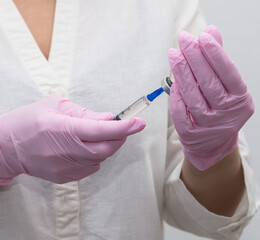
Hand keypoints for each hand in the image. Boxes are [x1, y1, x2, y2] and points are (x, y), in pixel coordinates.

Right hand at [0, 95, 144, 183]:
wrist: (5, 147)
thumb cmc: (29, 121)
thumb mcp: (56, 106)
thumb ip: (85, 113)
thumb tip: (110, 118)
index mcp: (64, 129)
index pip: (102, 130)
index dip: (124, 127)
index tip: (139, 123)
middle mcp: (67, 150)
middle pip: (107, 148)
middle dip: (120, 137)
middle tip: (123, 127)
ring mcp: (66, 167)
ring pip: (100, 158)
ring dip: (106, 146)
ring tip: (93, 135)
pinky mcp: (65, 177)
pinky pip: (91, 167)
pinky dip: (94, 156)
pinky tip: (83, 148)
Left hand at [168, 25, 253, 170]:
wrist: (213, 144)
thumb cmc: (220, 107)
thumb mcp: (226, 86)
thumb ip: (218, 59)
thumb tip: (212, 31)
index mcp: (241, 100)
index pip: (229, 73)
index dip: (216, 54)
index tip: (203, 37)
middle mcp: (229, 115)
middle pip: (209, 82)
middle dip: (195, 58)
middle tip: (184, 39)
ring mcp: (210, 127)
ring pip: (193, 96)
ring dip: (181, 72)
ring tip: (174, 54)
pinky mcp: (192, 134)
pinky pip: (181, 111)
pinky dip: (176, 94)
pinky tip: (173, 79)